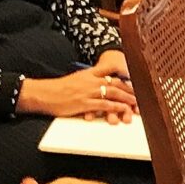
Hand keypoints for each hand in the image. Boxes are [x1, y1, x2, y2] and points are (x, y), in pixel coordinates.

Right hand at [20, 57, 137, 119]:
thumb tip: (102, 85)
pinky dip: (115, 107)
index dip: (126, 79)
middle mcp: (91, 81)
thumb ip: (90, 81)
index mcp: (90, 73)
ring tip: (136, 105)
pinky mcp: (84, 103)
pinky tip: (123, 110)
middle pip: (117, 84)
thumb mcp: (77, 79)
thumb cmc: (58, 89)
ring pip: (113, 93)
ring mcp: (88, 92)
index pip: (113, 73)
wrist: (43, 94)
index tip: (136, 84)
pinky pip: (104, 105)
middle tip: (141, 97)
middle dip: (131, 90)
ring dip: (127, 99)